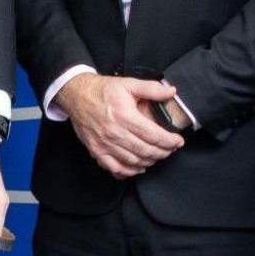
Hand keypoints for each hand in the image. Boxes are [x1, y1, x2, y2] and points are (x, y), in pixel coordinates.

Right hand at [55, 73, 184, 178]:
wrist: (76, 95)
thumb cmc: (102, 90)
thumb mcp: (128, 83)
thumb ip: (151, 88)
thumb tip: (171, 92)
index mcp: (125, 116)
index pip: (154, 135)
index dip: (170, 141)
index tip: (178, 141)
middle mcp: (115, 133)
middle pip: (146, 151)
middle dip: (163, 152)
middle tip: (171, 149)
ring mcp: (104, 144)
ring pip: (134, 162)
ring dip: (150, 161)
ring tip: (158, 155)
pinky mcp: (96, 150)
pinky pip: (115, 168)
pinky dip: (129, 172)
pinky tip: (138, 167)